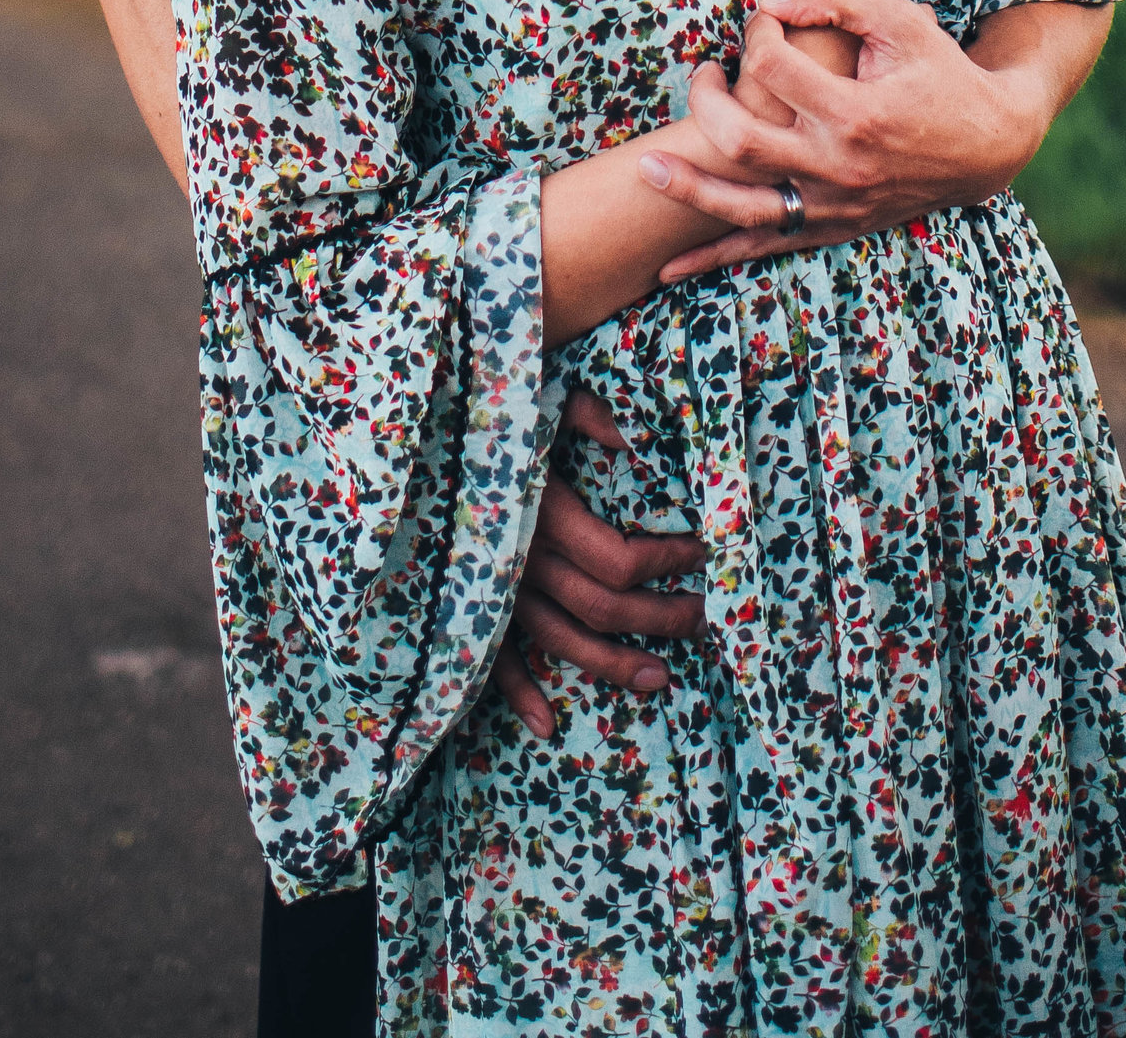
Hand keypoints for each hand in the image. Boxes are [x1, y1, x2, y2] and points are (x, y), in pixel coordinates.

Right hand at [490, 388, 704, 741]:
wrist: (421, 433)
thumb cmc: (491, 411)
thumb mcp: (548, 400)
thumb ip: (597, 417)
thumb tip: (641, 441)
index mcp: (544, 511)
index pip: (620, 560)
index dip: (667, 561)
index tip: (702, 552)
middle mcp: (521, 558)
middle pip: (602, 607)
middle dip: (660, 617)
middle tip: (704, 618)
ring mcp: (494, 587)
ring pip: (560, 640)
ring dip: (611, 665)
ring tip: (660, 679)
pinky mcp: (471, 600)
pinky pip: (494, 658)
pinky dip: (518, 694)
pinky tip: (547, 725)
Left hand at [635, 0, 1059, 279]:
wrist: (986, 146)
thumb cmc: (941, 75)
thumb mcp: (902, 23)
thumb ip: (838, 1)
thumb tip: (773, 1)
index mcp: (856, 113)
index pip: (773, 69)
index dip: (756, 34)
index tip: (761, 20)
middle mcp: (838, 166)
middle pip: (740, 140)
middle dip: (704, 100)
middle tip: (705, 72)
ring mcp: (832, 205)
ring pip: (742, 206)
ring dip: (688, 189)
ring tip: (645, 168)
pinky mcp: (830, 227)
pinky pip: (763, 247)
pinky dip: (713, 257)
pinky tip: (667, 268)